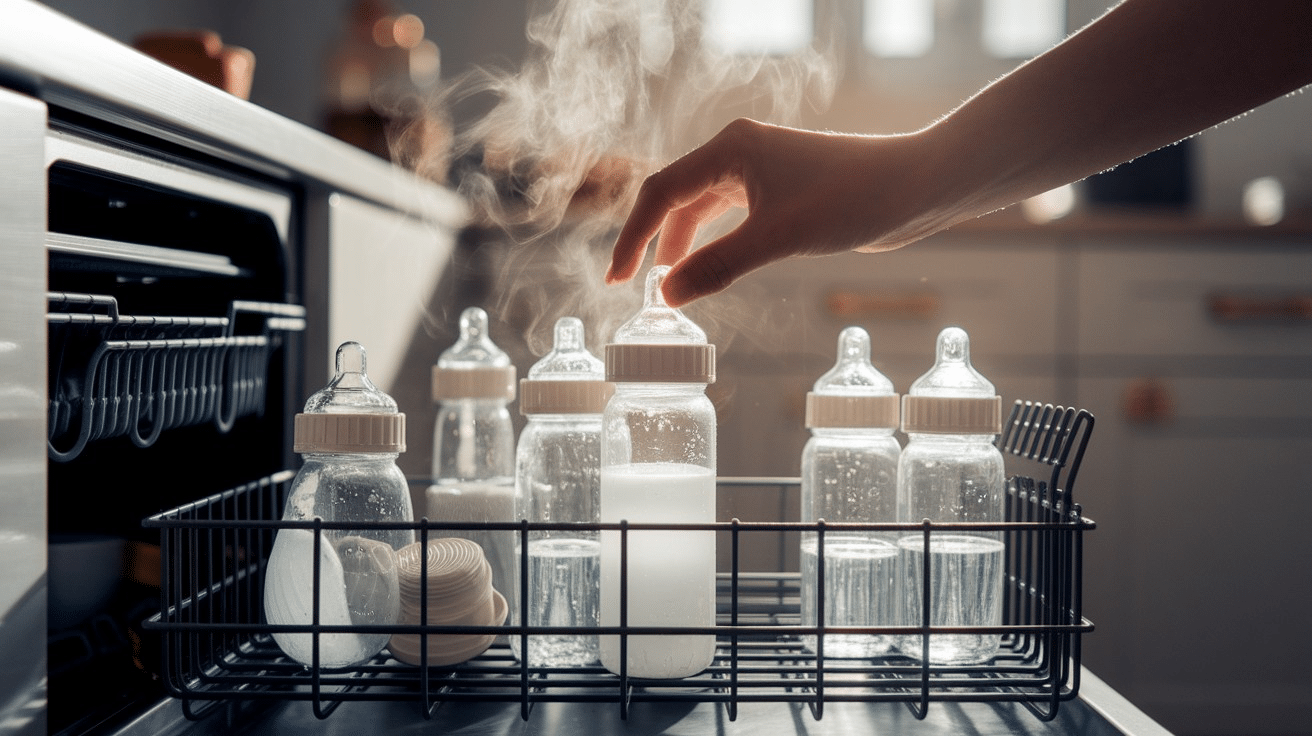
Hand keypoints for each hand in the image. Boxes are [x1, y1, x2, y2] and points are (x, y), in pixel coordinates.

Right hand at [605, 118, 933, 305]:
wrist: (915, 186)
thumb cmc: (853, 198)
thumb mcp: (779, 238)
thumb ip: (719, 266)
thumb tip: (668, 296)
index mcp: (730, 150)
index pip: (661, 192)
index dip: (633, 237)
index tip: (618, 279)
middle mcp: (739, 153)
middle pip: (675, 197)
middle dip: (652, 242)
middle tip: (633, 286)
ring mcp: (760, 170)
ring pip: (702, 208)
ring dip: (683, 245)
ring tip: (668, 285)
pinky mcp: (780, 190)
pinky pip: (729, 216)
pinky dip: (713, 244)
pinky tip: (708, 270)